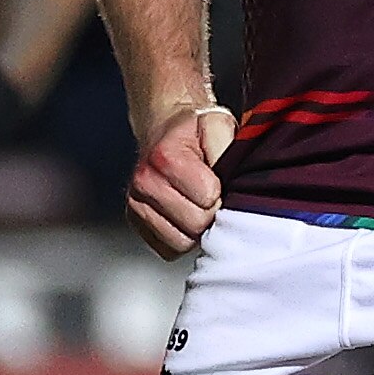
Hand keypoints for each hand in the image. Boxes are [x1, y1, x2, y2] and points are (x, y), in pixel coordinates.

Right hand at [127, 102, 234, 258]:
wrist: (166, 131)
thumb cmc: (194, 132)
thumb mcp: (218, 125)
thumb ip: (228, 148)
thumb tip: (237, 180)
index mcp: (165, 157)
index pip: (208, 198)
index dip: (221, 192)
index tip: (218, 179)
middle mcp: (144, 182)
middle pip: (195, 224)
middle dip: (210, 212)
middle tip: (209, 194)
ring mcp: (136, 204)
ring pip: (181, 243)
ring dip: (195, 229)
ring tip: (196, 203)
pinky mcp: (136, 223)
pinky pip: (168, 250)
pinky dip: (181, 238)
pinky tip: (184, 215)